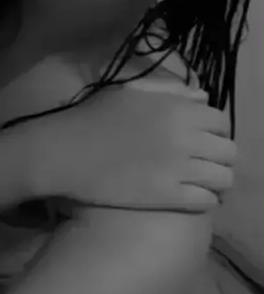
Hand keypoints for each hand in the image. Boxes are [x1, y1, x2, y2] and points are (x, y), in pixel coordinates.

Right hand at [25, 71, 235, 212]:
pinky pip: (207, 202)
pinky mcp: (168, 196)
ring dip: (216, 181)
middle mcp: (185, 136)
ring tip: (201, 183)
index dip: (216, 131)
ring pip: (223, 178)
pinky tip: (189, 196)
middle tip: (203, 162)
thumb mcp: (132, 92)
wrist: (66, 151)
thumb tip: (201, 96)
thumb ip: (170, 91)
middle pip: (228, 151)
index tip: (204, 138)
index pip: (221, 120)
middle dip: (220, 156)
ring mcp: (178, 168)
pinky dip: (204, 200)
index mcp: (177, 108)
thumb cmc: (94, 117)